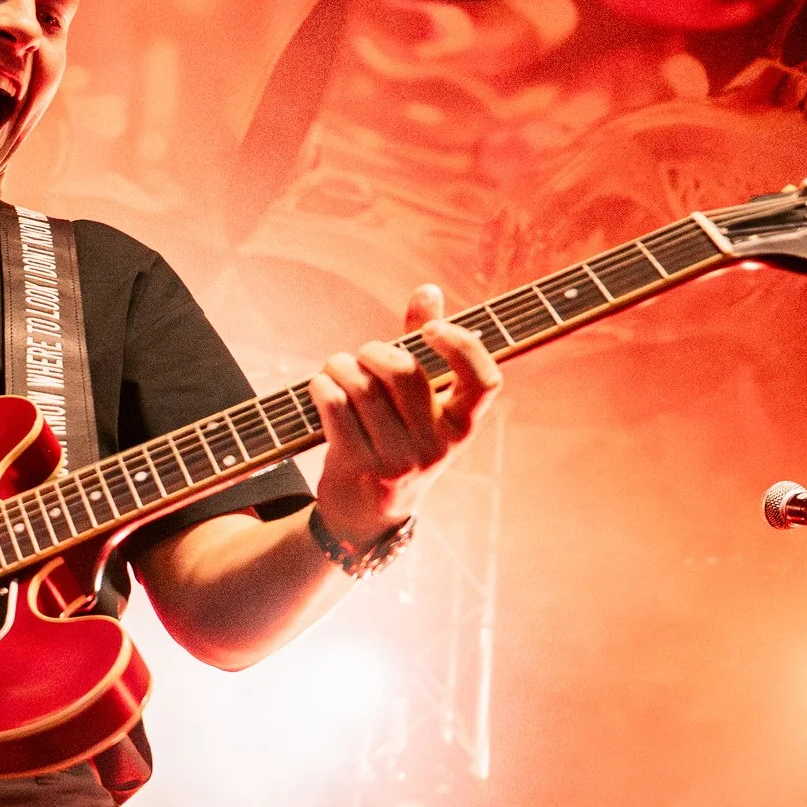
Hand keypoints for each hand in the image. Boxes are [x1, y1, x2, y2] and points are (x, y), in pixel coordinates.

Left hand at [308, 284, 501, 548]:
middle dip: (375, 350)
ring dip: (340, 366)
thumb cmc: (395, 442)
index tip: (432, 329)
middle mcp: (438, 447)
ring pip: (363, 387)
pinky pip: (336, 407)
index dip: (461, 345)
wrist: (365, 515)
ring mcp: (400, 461)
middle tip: (363, 354)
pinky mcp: (361, 468)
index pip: (485, 380)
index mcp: (462, 427)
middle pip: (405, 373)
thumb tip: (428, 290)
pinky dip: (322, 386)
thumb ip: (425, 348)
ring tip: (335, 369)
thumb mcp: (420, 406)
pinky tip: (321, 386)